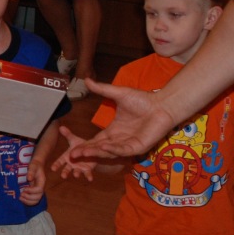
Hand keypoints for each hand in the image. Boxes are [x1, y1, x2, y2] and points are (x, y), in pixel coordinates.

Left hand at [19, 159, 46, 204]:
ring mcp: (38, 191)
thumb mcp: (33, 165)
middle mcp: (41, 188)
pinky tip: (21, 198)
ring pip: (36, 201)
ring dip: (28, 201)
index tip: (24, 188)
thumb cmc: (35, 165)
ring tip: (20, 197)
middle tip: (21, 194)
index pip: (39, 190)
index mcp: (42, 182)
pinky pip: (32, 200)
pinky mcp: (34, 193)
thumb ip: (31, 171)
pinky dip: (27, 201)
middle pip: (38, 197)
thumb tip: (29, 178)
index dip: (31, 191)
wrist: (36, 166)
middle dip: (29, 197)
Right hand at [53, 79, 171, 164]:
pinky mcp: (138, 147)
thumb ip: (102, 89)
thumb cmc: (143, 99)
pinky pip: (123, 150)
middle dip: (87, 152)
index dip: (85, 145)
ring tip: (84, 151)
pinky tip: (103, 146)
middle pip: (100, 149)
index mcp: (114, 131)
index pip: (96, 141)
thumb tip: (86, 80)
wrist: (161, 104)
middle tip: (73, 154)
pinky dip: (113, 149)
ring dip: (97, 152)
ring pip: (109, 152)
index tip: (72, 147)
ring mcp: (129, 145)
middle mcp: (120, 140)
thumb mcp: (118, 94)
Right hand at [54, 125, 98, 180]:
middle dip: (65, 172)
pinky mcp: (87, 169)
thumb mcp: (74, 140)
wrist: (90, 150)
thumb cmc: (80, 145)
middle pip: (67, 169)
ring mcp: (79, 168)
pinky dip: (88, 176)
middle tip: (63, 176)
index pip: (59, 161)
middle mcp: (71, 164)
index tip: (53, 168)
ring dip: (76, 174)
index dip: (56, 165)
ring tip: (76, 175)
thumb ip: (67, 135)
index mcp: (66, 157)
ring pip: (76, 172)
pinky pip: (87, 173)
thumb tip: (61, 127)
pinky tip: (90, 179)